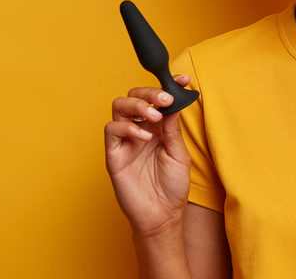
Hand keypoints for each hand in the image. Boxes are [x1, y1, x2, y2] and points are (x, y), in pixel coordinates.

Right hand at [104, 74, 193, 237]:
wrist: (162, 215)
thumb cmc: (172, 186)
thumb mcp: (179, 153)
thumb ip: (173, 128)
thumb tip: (173, 102)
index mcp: (157, 128)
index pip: (157, 99)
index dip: (168, 86)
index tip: (183, 80)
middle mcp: (139, 130)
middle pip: (134, 96)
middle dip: (150, 92)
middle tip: (166, 99)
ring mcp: (125, 142)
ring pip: (119, 107)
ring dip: (138, 105)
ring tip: (155, 117)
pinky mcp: (113, 155)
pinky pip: (111, 131)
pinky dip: (128, 127)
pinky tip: (144, 137)